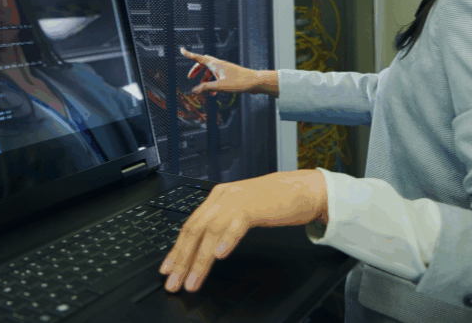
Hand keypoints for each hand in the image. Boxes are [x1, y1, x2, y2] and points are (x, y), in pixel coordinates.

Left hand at [159, 170, 327, 292]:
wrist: (303, 189)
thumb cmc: (275, 203)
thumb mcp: (242, 212)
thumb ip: (223, 224)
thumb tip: (205, 248)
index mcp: (218, 197)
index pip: (190, 225)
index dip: (177, 249)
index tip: (168, 269)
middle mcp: (223, 196)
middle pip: (195, 229)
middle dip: (182, 259)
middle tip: (174, 282)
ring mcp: (238, 199)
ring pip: (211, 231)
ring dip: (200, 260)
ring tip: (193, 280)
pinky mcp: (255, 205)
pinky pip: (237, 223)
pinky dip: (226, 240)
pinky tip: (219, 255)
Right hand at [180, 48, 277, 96]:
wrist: (255, 82)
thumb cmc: (239, 82)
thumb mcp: (220, 86)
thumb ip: (206, 88)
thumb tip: (194, 90)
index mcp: (216, 64)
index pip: (199, 58)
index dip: (189, 54)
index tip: (182, 50)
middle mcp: (219, 65)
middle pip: (203, 64)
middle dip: (196, 70)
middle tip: (190, 77)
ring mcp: (225, 69)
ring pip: (210, 71)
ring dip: (205, 80)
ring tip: (203, 90)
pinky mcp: (230, 74)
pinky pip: (217, 77)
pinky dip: (213, 83)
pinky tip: (214, 93)